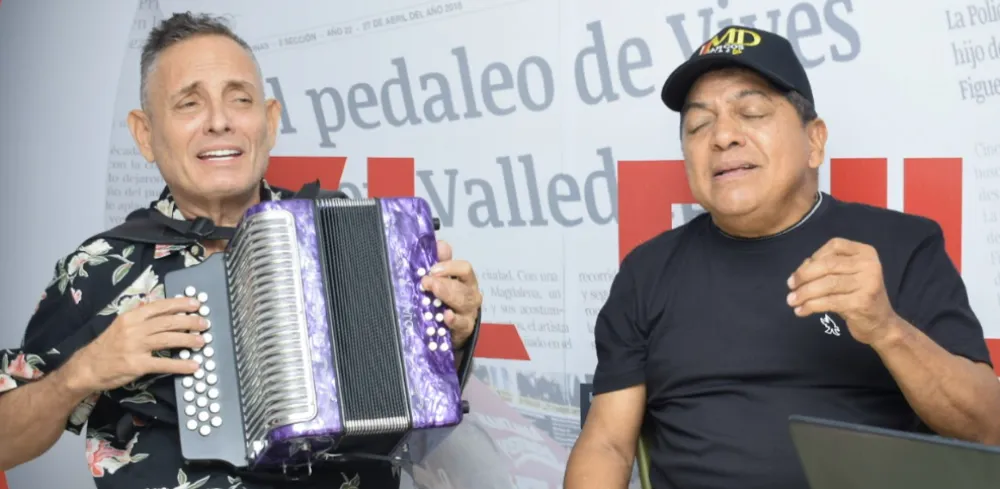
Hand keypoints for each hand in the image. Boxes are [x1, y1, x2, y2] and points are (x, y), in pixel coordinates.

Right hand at [66, 297, 207, 391]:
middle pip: (168, 322)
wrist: (86, 367)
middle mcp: (134, 329)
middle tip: (205, 323)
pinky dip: (180, 365)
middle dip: (189, 321)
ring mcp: (135, 347)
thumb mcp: (121, 325)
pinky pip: (164, 363)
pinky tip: (193, 366)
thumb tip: (160, 307)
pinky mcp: (137, 365)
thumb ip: (140, 317)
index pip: (160, 306)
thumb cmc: (106, 346)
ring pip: (168, 339)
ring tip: (202, 341)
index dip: (180, 304)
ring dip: (188, 339)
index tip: (196, 303)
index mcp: (131, 317)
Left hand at [420, 240, 481, 348]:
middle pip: (463, 287)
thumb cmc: (447, 300)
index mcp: (466, 281)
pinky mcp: (465, 329)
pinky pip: (462, 324)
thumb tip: (440, 244)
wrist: (452, 329)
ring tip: (433, 293)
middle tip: (426, 282)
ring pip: (463, 303)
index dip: (450, 267)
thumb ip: (442, 263)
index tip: (432, 269)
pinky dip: (454, 319)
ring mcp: (469, 313)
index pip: (465, 269)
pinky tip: (446, 316)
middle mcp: (471, 295)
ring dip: (447, 296)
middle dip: (444, 283)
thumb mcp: (444, 280)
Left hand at [786, 238, 899, 344]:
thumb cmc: (857, 297)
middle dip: (803, 276)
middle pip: (827, 265)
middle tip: (790, 286)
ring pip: (826, 284)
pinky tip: (801, 311)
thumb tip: (801, 267)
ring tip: (792, 301)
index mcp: (865, 253)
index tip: (800, 272)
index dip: (814, 257)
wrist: (881, 324)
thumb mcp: (844, 277)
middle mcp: (869, 265)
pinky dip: (811, 306)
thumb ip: (825, 267)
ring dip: (804, 293)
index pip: (834, 246)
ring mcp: (868, 283)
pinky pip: (829, 301)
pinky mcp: (862, 302)